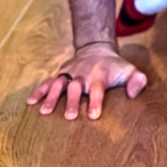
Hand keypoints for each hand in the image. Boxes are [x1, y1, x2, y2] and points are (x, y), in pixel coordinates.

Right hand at [27, 42, 147, 119]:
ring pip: (59, 84)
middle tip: (69, 117)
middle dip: (72, 101)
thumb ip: (136, 81)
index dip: (96, 101)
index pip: (98, 89)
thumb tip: (134, 93)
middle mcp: (83, 74)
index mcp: (100, 75)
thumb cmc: (115, 67)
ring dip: (51, 97)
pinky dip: (38, 91)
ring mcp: (70, 74)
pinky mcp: (60, 74)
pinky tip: (30, 102)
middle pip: (76, 87)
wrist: (97, 49)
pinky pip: (48, 82)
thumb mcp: (129, 70)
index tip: (93, 115)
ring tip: (44, 112)